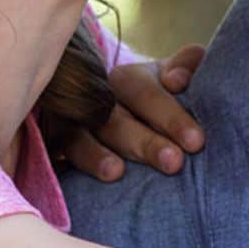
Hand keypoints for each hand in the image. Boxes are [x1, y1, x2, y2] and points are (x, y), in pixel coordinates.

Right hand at [62, 44, 205, 180]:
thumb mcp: (172, 77)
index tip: (196, 142)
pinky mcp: (52, 144)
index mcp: (129, 79)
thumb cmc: (154, 99)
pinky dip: (71, 166)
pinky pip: (56, 154)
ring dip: (97, 155)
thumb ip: (186, 67)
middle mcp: (96, 97)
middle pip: (117, 119)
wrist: (110, 112)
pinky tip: (86, 180)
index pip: (147, 94)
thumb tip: (179, 79)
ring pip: (80, 137)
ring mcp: (69, 122)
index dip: (171, 117)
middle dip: (146, 142)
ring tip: (116, 172)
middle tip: (174, 163)